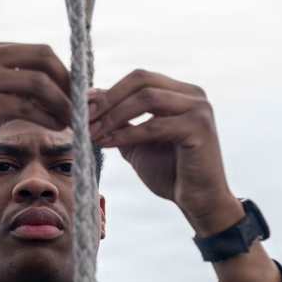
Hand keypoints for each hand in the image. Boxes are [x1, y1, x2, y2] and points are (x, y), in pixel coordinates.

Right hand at [0, 41, 72, 177]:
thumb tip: (55, 89)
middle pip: (43, 57)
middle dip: (69, 82)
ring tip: (73, 120)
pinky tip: (57, 127)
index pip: (37, 50)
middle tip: (82, 104)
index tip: (77, 92)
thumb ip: (11, 85)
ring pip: (39, 83)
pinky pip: (26, 107)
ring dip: (63, 102)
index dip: (64, 71)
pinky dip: (48, 117)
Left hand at [87, 69, 240, 235]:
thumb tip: (93, 99)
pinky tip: (107, 143)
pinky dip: (127, 133)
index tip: (82, 105)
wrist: (199, 202)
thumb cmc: (171, 173)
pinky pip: (154, 126)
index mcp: (181, 93)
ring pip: (146, 99)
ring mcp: (199, 109)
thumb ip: (120, 120)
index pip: (140, 78)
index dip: (109, 89)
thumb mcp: (138, 142)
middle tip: (84, 116)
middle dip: (109, 98)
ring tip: (92, 132)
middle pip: (142, 81)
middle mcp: (193, 95)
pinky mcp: (199, 128)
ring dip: (114, 115)